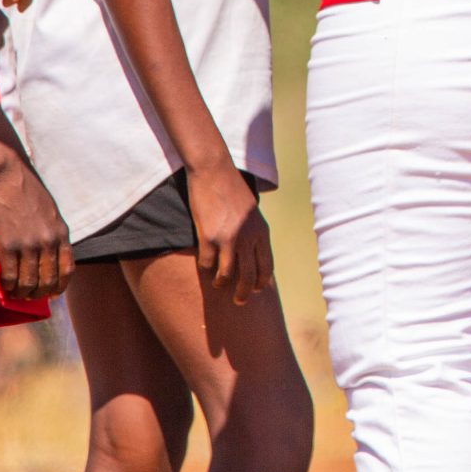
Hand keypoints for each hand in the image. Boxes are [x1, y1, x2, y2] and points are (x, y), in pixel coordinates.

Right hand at [0, 156, 71, 299]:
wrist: (6, 173)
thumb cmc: (26, 187)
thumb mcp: (50, 210)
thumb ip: (52, 231)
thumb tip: (50, 251)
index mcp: (61, 232)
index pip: (68, 269)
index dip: (60, 286)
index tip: (53, 294)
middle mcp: (48, 241)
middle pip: (49, 280)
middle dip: (39, 293)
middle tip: (29, 296)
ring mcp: (28, 244)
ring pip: (29, 282)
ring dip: (22, 293)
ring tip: (15, 293)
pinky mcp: (6, 245)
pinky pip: (10, 276)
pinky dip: (7, 286)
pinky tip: (3, 286)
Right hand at [186, 163, 272, 303]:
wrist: (214, 170)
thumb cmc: (232, 188)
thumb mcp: (251, 211)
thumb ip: (253, 231)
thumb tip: (252, 252)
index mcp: (261, 231)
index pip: (266, 265)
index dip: (261, 281)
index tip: (256, 290)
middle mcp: (247, 238)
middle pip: (248, 275)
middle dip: (244, 292)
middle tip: (239, 302)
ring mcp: (228, 239)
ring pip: (227, 275)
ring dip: (223, 284)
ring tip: (219, 286)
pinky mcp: (208, 237)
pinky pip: (207, 263)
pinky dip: (205, 269)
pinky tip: (204, 267)